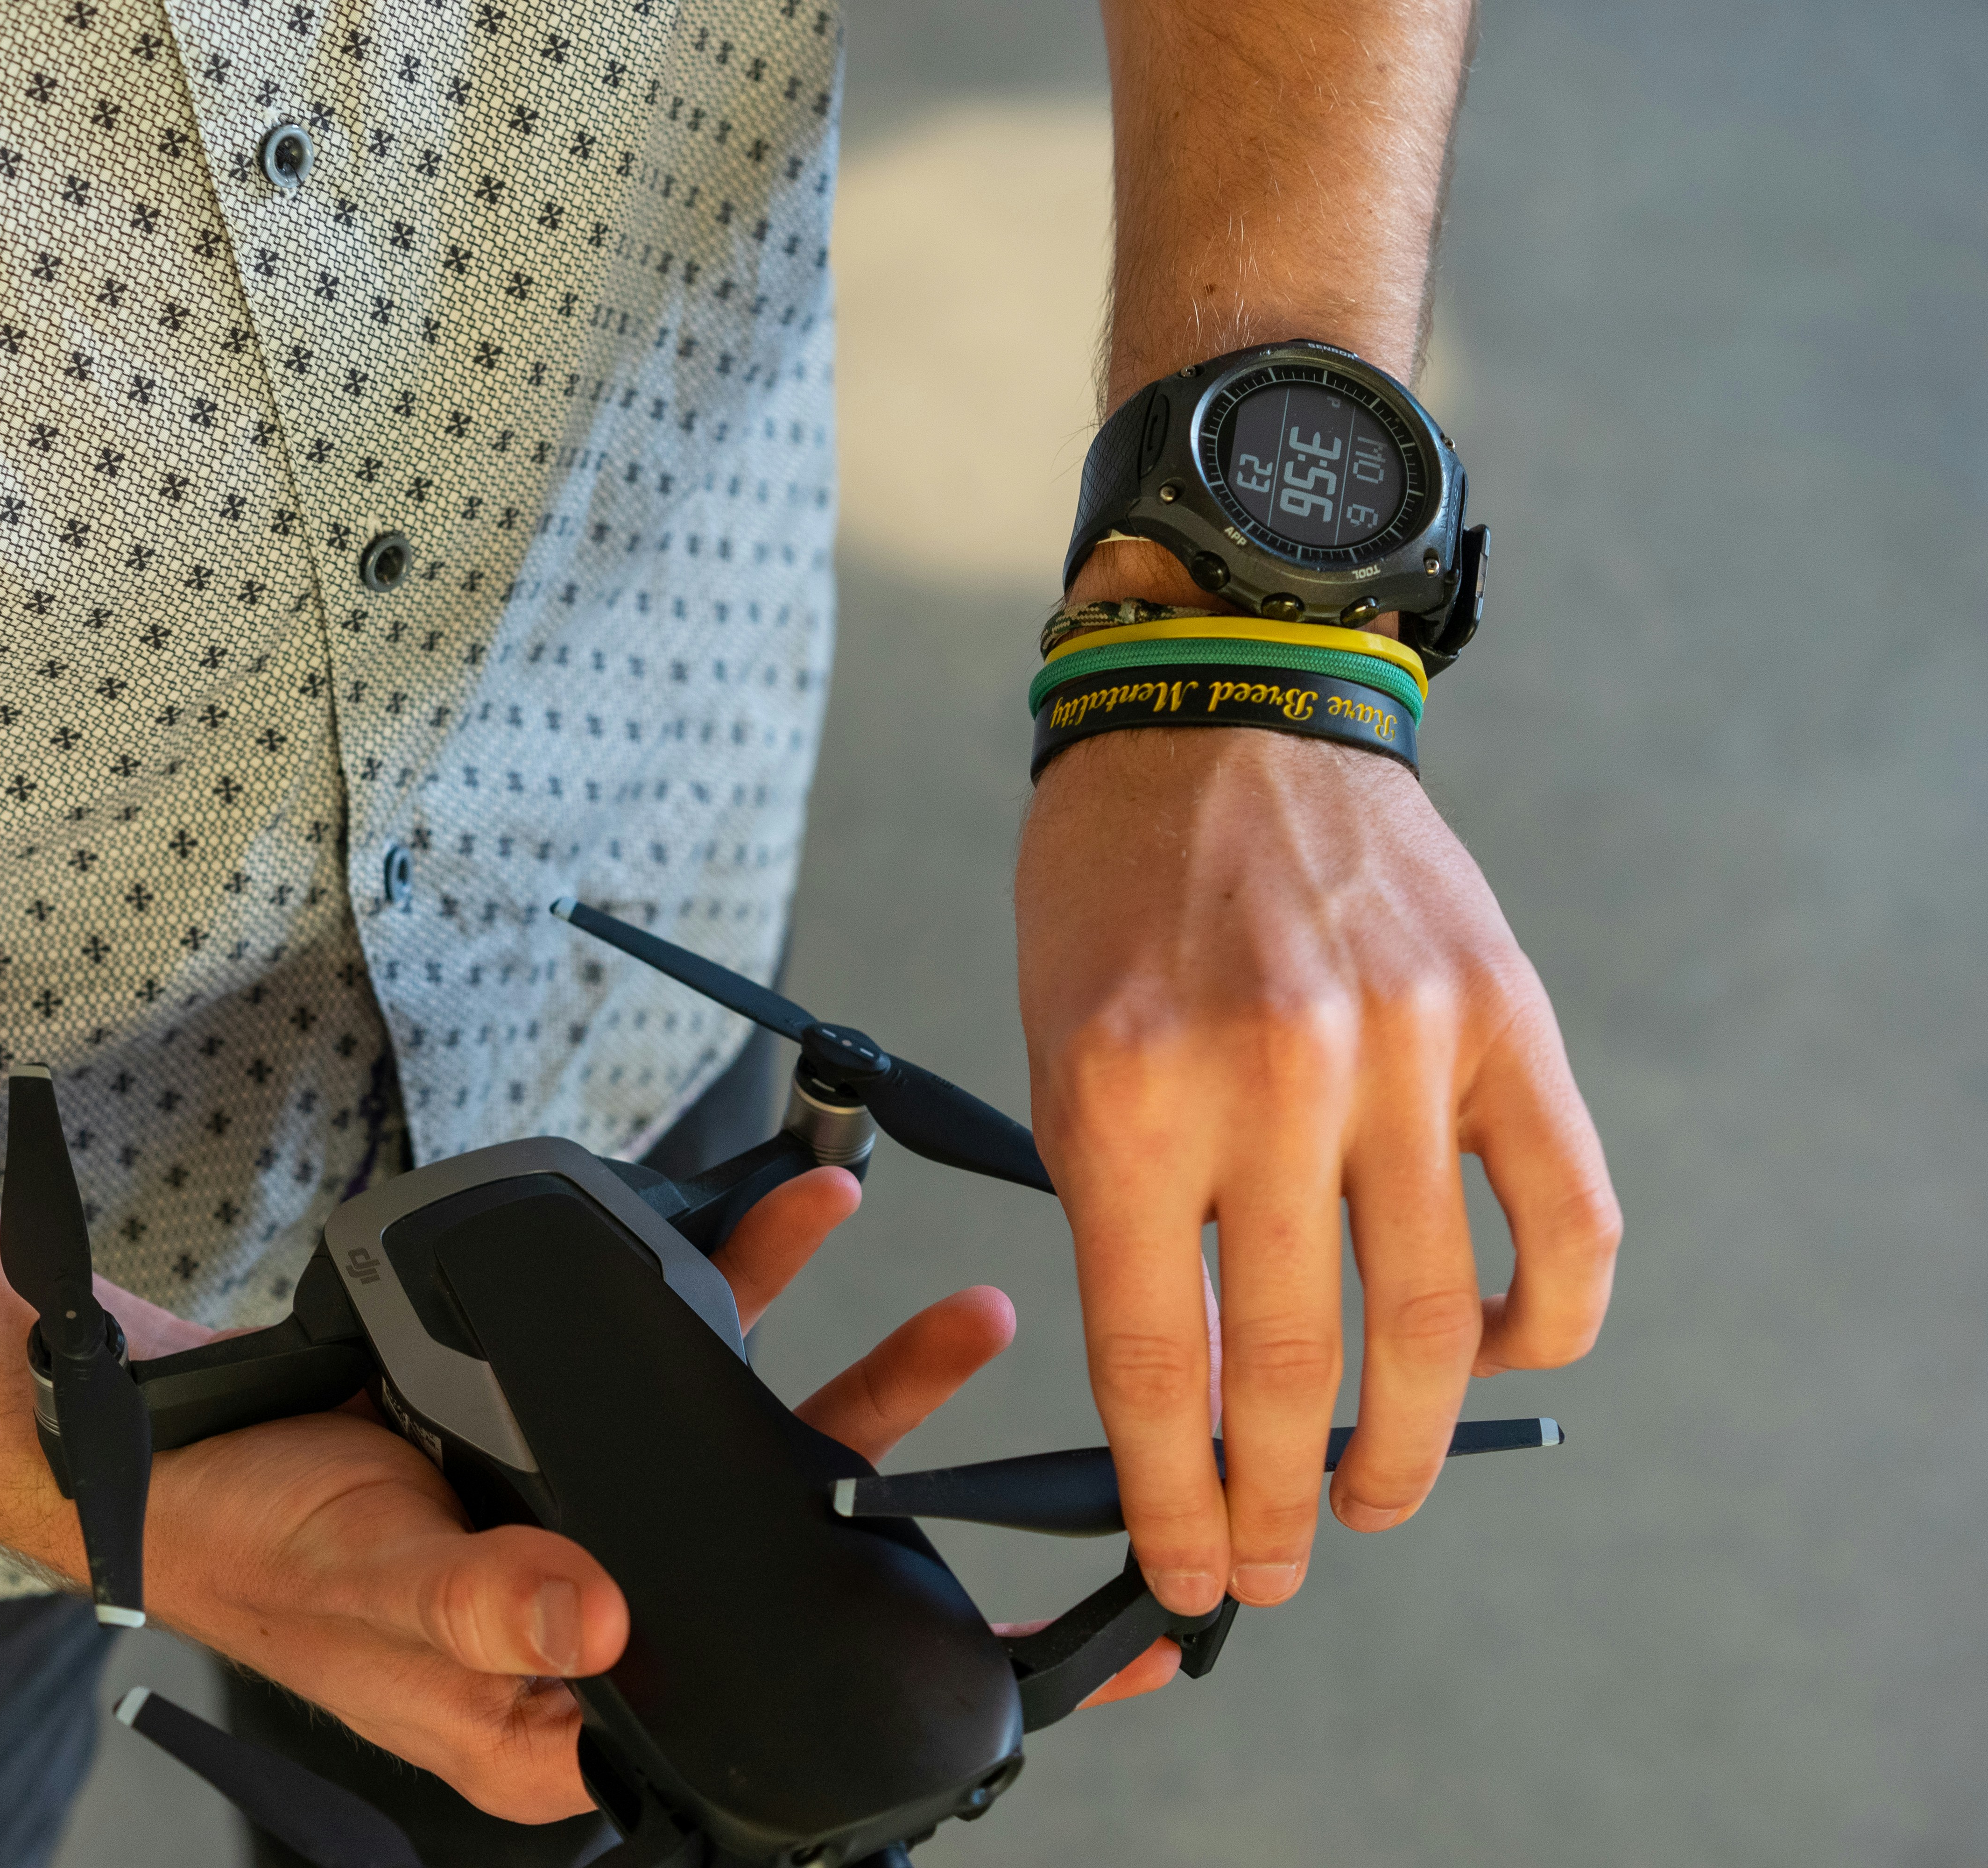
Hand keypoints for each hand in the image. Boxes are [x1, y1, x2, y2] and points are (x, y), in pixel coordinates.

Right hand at [139, 1168, 1018, 1820]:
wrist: (194, 1442)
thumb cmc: (266, 1547)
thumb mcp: (369, 1584)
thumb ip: (479, 1606)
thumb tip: (593, 1618)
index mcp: (572, 1715)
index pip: (767, 1732)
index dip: (898, 1713)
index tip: (1034, 1684)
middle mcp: (616, 1622)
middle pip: (802, 1583)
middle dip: (929, 1530)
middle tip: (1064, 1489)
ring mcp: (611, 1518)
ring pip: (772, 1463)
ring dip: (869, 1388)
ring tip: (964, 1320)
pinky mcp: (588, 1424)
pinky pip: (692, 1362)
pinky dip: (751, 1289)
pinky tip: (806, 1220)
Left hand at [1016, 724, 1619, 1619]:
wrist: (1213, 720)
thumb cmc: (1112, 902)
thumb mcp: (1063, 1066)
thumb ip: (1128, 1224)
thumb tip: (1200, 1395)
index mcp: (1126, 1100)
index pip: (1157, 1361)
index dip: (1175, 1494)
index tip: (1187, 1571)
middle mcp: (1271, 1081)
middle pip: (1298, 1365)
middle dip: (1281, 1500)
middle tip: (1274, 1568)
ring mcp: (1401, 1050)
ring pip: (1435, 1319)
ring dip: (1406, 1443)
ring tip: (1372, 1502)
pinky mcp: (1499, 1020)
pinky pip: (1567, 1215)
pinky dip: (1546, 1317)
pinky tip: (1499, 1361)